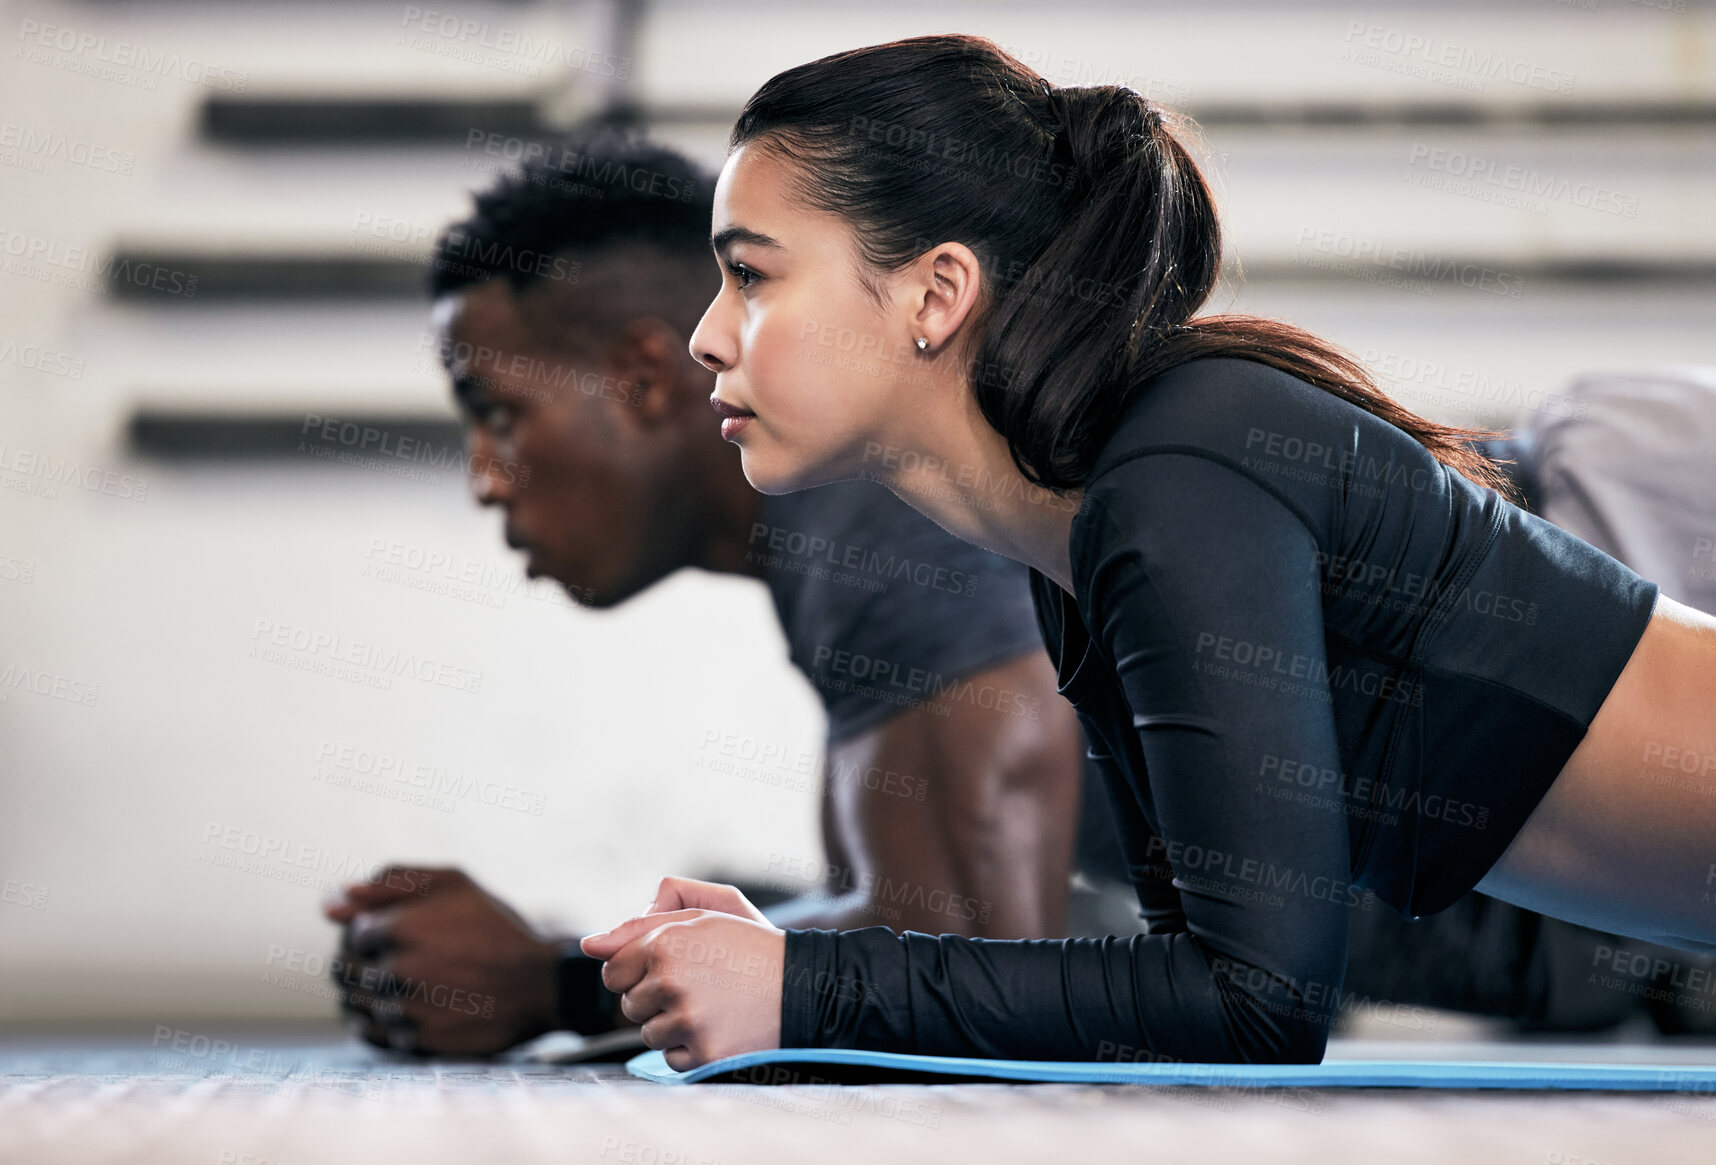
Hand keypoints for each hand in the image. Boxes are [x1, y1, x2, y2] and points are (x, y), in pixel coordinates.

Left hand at [322, 865, 558, 1055]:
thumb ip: (391, 882)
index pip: (352, 933)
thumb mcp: (454, 883)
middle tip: (393, 960)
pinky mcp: (416, 1041)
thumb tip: (334, 901)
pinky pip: (372, 1034)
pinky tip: (401, 1009)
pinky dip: (378, 1022)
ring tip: (399, 985)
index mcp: (399, 927)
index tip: (394, 935)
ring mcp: (405, 1010)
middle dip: (360, 963)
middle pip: (344, 970)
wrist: (539, 984)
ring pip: (354, 1004)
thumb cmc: (496, 927)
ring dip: (366, 994)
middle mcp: (396, 971)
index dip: (370, 932)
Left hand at [580, 878, 784, 1070]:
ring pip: (648, 1034)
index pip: (614, 970)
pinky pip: (672, 1059)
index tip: (671, 969)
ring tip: (714, 1006)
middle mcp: (672, 979)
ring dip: (673, 1025)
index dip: (639, 971)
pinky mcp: (704, 1053)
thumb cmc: (751, 946)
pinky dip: (690, 1049)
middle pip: (629, 1005)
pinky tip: (720, 1028)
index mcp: (666, 941)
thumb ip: (643, 922)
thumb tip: (589, 945)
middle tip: (700, 985)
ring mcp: (688, 1019)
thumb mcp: (706, 913)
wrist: (806, 986)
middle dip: (655, 998)